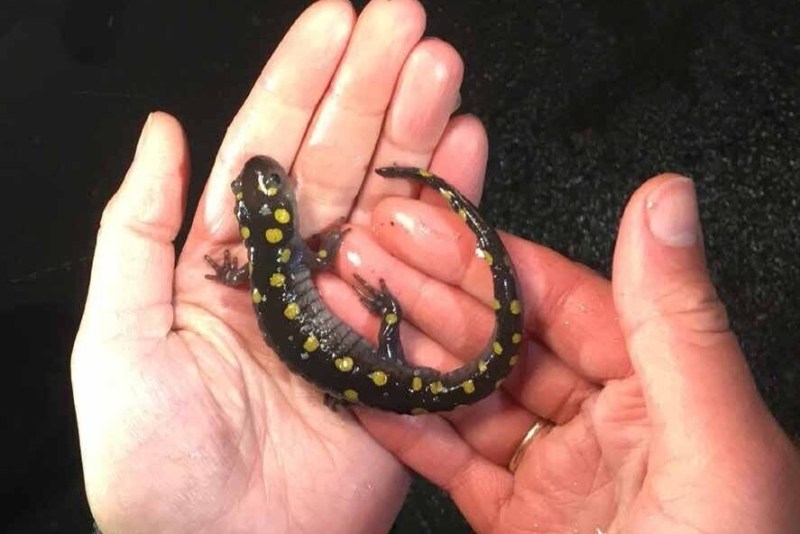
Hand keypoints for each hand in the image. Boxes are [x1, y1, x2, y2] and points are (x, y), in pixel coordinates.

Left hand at [71, 1, 474, 531]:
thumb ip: (137, 230)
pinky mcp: (401, 350)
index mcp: (229, 258)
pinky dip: (452, 211)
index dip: (302, 79)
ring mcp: (356, 306)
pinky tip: (466, 154)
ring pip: (391, 200)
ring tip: (443, 68)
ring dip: (418, 132)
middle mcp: (298, 271)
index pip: (269, 146)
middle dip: (374, 86)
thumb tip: (161, 133)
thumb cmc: (155, 462)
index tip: (338, 20)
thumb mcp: (118, 338)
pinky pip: (433, 271)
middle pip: (340, 159)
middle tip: (408, 23)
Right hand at [357, 175, 799, 531]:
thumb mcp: (712, 452)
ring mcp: (556, 476)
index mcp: (664, 394)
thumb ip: (675, 326)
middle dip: (431, 292)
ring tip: (345, 305)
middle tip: (363, 251)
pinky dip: (403, 426)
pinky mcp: (513, 524)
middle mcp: (610, 426)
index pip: (565, 299)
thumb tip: (665, 200)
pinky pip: (452, 461)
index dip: (489, 256)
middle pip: (506, 338)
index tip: (424, 221)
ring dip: (406, 351)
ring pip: (469, 395)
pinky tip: (360, 387)